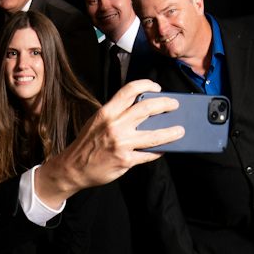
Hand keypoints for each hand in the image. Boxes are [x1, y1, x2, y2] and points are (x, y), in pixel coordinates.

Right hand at [32, 83, 181, 201]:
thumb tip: (143, 111)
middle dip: (165, 104)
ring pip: (154, 135)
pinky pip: (148, 154)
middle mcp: (114, 125)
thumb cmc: (87, 144)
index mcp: (106, 112)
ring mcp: (121, 143)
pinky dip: (159, 151)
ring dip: (171, 132)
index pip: (130, 90)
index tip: (157, 87)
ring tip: (180, 130)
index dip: (147, 85)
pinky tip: (164, 149)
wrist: (73, 168)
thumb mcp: (97, 122)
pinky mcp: (125, 160)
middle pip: (147, 109)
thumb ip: (116, 114)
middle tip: (174, 105)